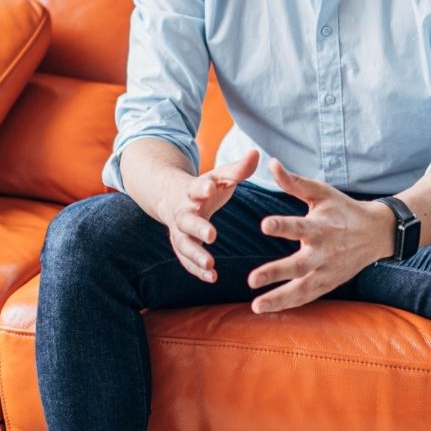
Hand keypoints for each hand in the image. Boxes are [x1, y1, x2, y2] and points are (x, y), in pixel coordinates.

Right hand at [162, 149, 259, 282]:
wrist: (174, 199)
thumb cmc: (206, 187)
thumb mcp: (221, 176)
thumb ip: (238, 169)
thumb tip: (257, 152)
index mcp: (193, 191)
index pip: (196, 188)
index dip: (202, 187)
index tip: (211, 186)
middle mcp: (183, 212)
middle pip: (186, 220)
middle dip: (198, 227)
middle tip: (212, 234)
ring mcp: (180, 232)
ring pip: (183, 244)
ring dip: (195, 255)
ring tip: (210, 265)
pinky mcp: (182, 246)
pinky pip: (187, 261)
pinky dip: (197, 270)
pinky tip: (212, 278)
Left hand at [247, 159, 394, 313]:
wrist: (377, 233)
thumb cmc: (343, 209)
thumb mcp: (321, 193)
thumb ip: (294, 182)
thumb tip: (271, 163)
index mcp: (321, 226)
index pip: (300, 226)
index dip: (283, 226)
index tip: (264, 225)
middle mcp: (324, 252)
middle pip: (299, 265)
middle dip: (276, 272)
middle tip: (252, 279)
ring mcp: (327, 271)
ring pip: (302, 288)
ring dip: (279, 298)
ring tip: (256, 306)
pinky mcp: (328, 284)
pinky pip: (306, 297)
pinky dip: (288, 304)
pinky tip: (265, 309)